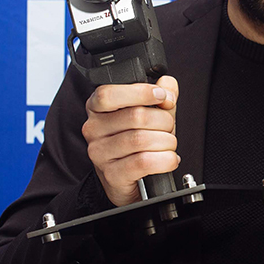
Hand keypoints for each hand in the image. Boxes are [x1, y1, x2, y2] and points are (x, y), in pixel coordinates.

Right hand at [82, 75, 178, 206]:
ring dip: (166, 141)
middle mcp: (93, 129)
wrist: (129, 180)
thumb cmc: (137, 144)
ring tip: (168, 144)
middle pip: (135, 116)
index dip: (140, 92)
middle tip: (168, 127)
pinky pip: (144, 162)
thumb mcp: (150, 114)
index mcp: (97, 108)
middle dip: (163, 120)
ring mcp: (100, 153)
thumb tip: (166, 83)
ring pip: (141, 139)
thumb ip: (160, 96)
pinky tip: (169, 159)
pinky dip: (165, 159)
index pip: (108, 94)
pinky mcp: (112, 174)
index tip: (161, 96)